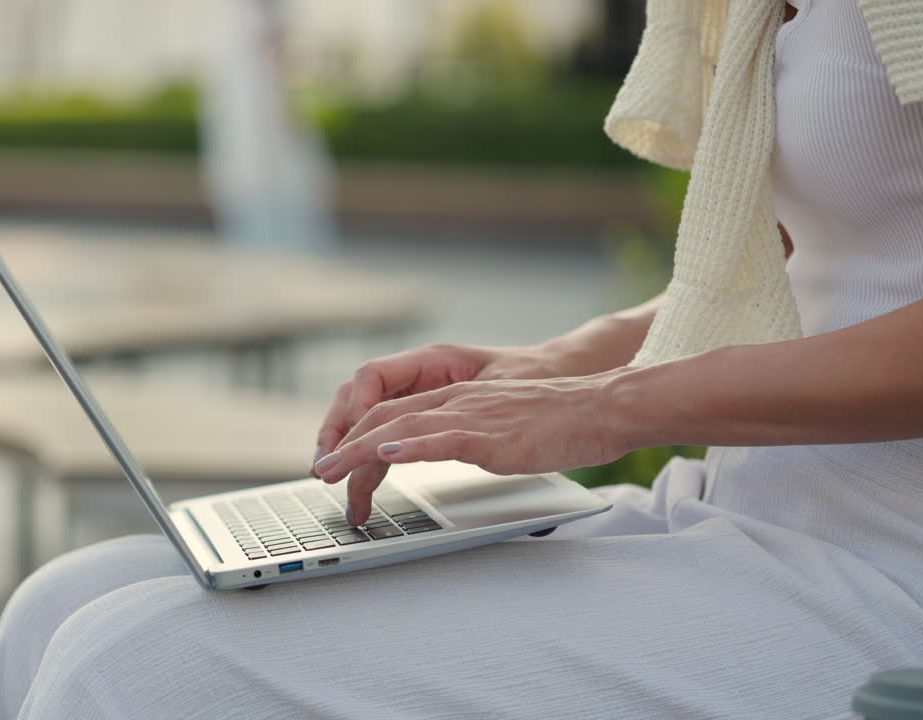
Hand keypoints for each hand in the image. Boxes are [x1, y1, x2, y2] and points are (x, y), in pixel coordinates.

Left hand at [312, 373, 630, 524]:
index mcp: (455, 397)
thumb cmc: (559, 420)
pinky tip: (386, 456)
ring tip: (332, 470)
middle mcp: (456, 400)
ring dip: (360, 451)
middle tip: (321, 475)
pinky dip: (410, 447)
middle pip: (385, 419)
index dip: (357, 436)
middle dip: (346, 447)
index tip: (337, 463)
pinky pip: (442, 438)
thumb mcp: (498, 425)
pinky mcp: (491, 433)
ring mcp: (471, 414)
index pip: (392, 412)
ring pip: (401, 427)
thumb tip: (441, 454)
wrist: (601, 407)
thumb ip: (466, 435)